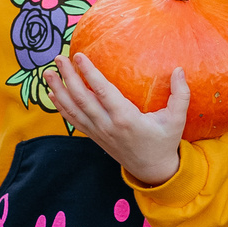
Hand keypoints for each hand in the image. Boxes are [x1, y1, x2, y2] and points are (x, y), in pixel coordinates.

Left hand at [48, 54, 184, 188]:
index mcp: (126, 119)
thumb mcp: (176, 119)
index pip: (103, 92)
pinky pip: (73, 121)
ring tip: (47, 73)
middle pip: (82, 99)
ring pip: (73, 110)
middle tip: (59, 58)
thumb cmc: (165, 142)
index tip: (79, 56)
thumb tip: (179, 70)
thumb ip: (180, 94)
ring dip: (58, 91)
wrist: (153, 170)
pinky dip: (61, 107)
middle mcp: (108, 126)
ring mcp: (99, 132)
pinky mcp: (95, 137)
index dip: (89, 74)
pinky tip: (52, 94)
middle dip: (68, 77)